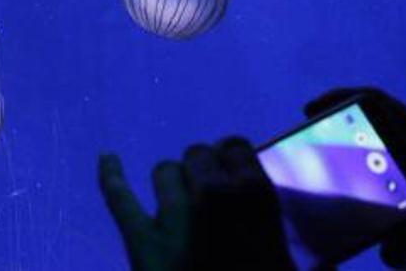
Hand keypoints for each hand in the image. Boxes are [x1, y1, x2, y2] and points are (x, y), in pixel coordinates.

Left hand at [99, 138, 295, 270]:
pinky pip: (119, 197)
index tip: (233, 168)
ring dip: (173, 182)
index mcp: (256, 197)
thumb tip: (299, 240)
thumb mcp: (292, 270)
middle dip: (202, 169)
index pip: (235, 147)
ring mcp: (174, 219)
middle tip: (210, 194)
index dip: (232, 157)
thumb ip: (298, 250)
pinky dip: (110, 175)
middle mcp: (213, 197)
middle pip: (197, 156)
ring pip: (165, 173)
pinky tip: (106, 159)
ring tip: (180, 199)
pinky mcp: (143, 244)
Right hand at [303, 77, 405, 267]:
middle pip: (361, 154)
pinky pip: (391, 247)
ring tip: (376, 223)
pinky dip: (395, 250)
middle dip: (340, 163)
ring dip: (367, 214)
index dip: (341, 100)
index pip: (372, 106)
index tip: (311, 109)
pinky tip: (402, 249)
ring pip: (371, 205)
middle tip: (321, 172)